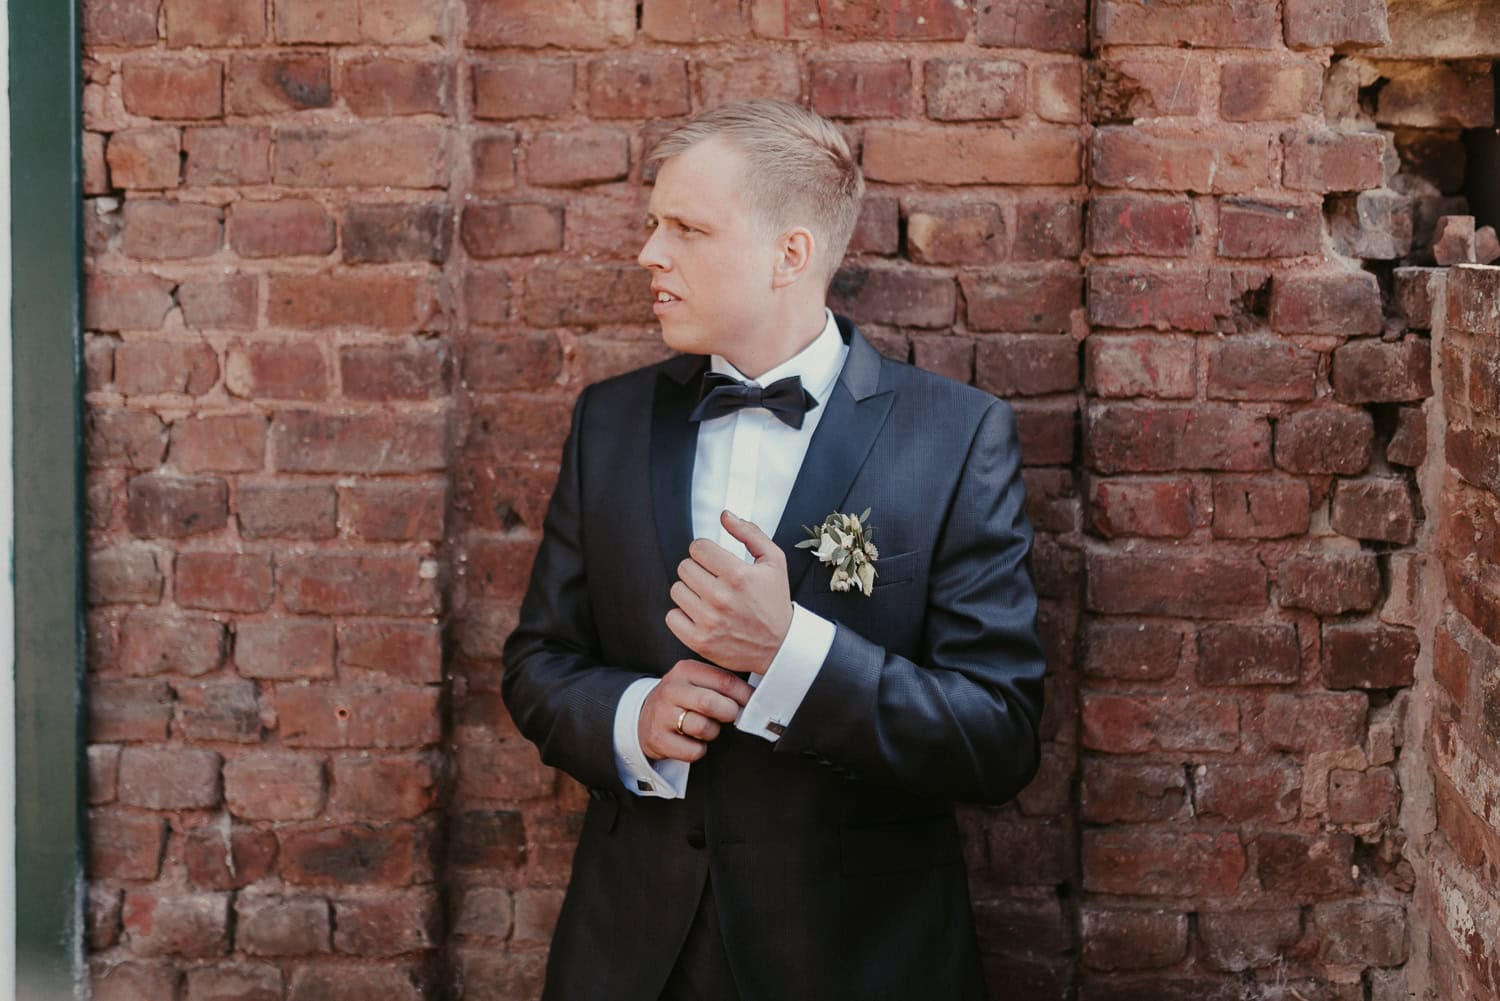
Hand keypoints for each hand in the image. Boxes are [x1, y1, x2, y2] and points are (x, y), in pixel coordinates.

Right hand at [639, 659, 755, 762]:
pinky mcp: (658, 739)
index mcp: (685, 671)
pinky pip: (693, 750)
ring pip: (703, 728)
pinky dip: (698, 750)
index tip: (754, 703)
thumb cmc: (680, 699)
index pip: (724, 681)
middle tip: (730, 716)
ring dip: (712, 732)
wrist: (644, 718)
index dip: (745, 695)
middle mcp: (671, 690)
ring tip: (706, 727)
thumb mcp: (696, 681)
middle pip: (710, 703)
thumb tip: (756, 696)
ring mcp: (662, 715)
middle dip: (728, 713)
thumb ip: (721, 684)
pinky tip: (692, 741)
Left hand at [666, 510, 794, 674]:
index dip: (705, 551)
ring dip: (690, 591)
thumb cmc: (775, 603)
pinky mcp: (699, 640)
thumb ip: (749, 533)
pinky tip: (700, 615)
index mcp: (738, 575)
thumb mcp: (774, 561)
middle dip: (698, 570)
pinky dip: (683, 615)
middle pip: (684, 567)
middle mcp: (721, 598)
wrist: (780, 646)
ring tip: (707, 598)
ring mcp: (708, 620)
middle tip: (713, 580)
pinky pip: (672, 617)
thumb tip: (725, 516)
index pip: (698, 548)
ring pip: (676, 590)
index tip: (713, 560)